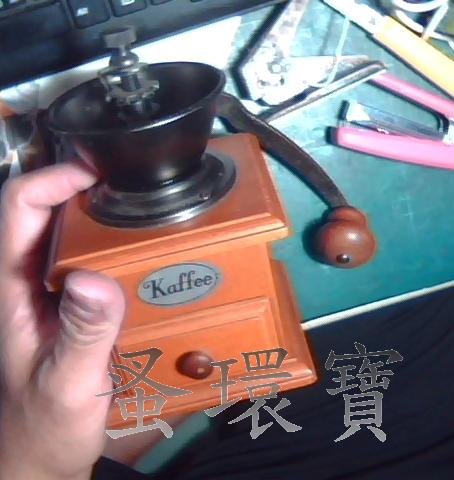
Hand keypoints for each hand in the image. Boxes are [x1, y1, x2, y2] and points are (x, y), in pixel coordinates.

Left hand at [0, 162, 125, 479]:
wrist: (41, 458)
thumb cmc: (44, 427)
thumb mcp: (67, 384)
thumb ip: (83, 334)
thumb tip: (95, 278)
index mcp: (11, 289)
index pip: (17, 210)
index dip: (50, 180)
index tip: (95, 173)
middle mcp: (27, 282)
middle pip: (44, 214)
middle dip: (81, 192)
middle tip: (132, 189)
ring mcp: (49, 295)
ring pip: (68, 237)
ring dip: (100, 219)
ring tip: (144, 215)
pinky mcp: (70, 308)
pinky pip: (90, 264)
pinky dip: (114, 250)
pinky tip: (143, 257)